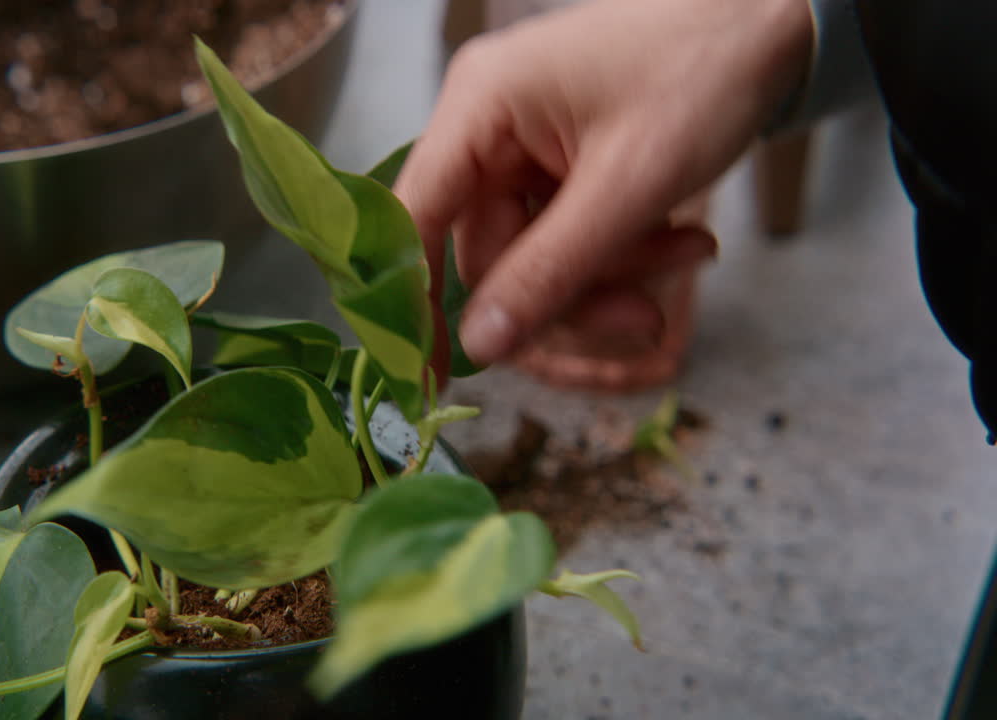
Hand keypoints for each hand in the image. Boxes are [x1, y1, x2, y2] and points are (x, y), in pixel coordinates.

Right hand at [396, 0, 812, 379]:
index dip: (411, 299)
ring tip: (690, 255)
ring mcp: (521, 143)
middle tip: (646, 318)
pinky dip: (620, 251)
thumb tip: (479, 347)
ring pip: (535, 252)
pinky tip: (683, 241)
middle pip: (490, 249)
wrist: (772, 20)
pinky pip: (565, 233)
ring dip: (609, 276)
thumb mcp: (629, 186)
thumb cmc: (703, 73)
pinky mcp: (556, 160)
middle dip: (570, 292)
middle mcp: (485, 123)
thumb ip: (549, 271)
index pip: (413, 215)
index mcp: (480, 106)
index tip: (424, 376)